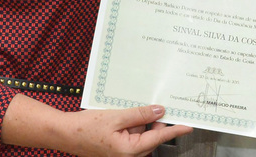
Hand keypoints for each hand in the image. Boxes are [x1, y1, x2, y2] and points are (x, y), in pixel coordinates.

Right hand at [67, 105, 191, 156]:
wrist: (66, 134)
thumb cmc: (86, 128)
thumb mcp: (116, 116)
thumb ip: (140, 114)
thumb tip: (159, 111)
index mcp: (130, 151)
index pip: (158, 137)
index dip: (174, 130)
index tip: (188, 126)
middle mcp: (128, 156)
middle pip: (151, 136)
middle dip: (152, 121)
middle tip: (153, 105)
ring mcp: (123, 154)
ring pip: (142, 135)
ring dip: (139, 122)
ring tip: (126, 112)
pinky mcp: (119, 150)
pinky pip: (132, 136)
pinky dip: (132, 125)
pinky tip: (122, 116)